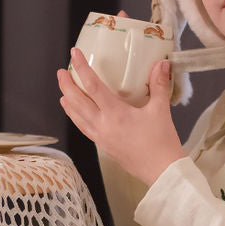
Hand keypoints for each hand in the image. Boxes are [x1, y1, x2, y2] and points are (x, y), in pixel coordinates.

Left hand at [57, 48, 182, 185]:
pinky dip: (77, 118)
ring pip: (77, 117)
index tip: (74, 54)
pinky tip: (76, 115)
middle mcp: (104, 125)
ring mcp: (102, 137)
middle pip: (77, 102)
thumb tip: (162, 63)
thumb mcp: (161, 110)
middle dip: (67, 86)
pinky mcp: (104, 146)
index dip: (82, 68)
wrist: (162, 171)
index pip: (93, 86)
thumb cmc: (162, 142)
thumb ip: (159, 85)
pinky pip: (84, 129)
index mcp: (116, 113)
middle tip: (61, 72)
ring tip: (62, 92)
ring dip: (68, 103)